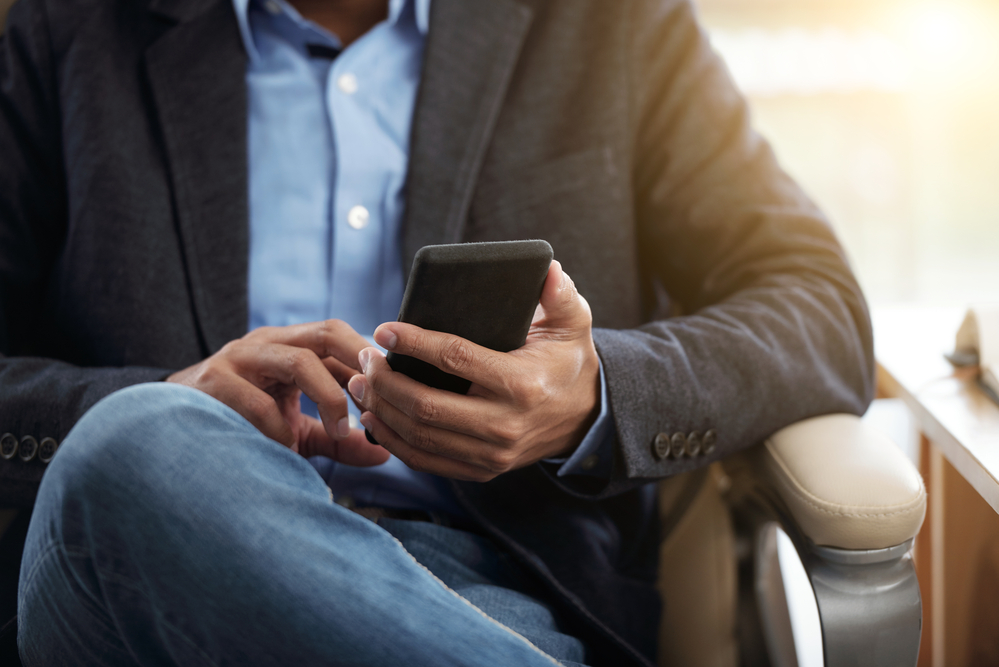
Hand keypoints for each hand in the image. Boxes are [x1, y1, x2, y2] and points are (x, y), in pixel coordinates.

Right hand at [166, 320, 388, 465]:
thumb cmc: (240, 426)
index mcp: (291, 346)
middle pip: (327, 332)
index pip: (342, 340)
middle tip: (381, 397)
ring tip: (342, 430)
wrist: (167, 428)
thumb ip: (338, 439)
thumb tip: (384, 454)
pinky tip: (287, 449)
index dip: (374, 364)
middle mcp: (268, 343)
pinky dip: (280, 428)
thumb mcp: (296, 431)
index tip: (400, 392)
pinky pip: (257, 401)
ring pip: (299, 360)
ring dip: (329, 397)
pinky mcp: (213, 383)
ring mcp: (239, 358)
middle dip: (362, 361)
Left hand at [348, 261, 600, 481]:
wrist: (585, 418)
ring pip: (420, 435)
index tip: (384, 329)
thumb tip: (550, 269)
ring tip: (360, 383)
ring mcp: (492, 454)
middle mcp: (505, 424)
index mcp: (522, 383)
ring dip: (381, 409)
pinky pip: (427, 460)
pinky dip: (394, 441)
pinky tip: (374, 417)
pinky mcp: (482, 470)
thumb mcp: (573, 324)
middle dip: (386, 380)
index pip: (455, 359)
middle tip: (364, 358)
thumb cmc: (568, 362)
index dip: (414, 343)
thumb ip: (561, 296)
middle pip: (426, 405)